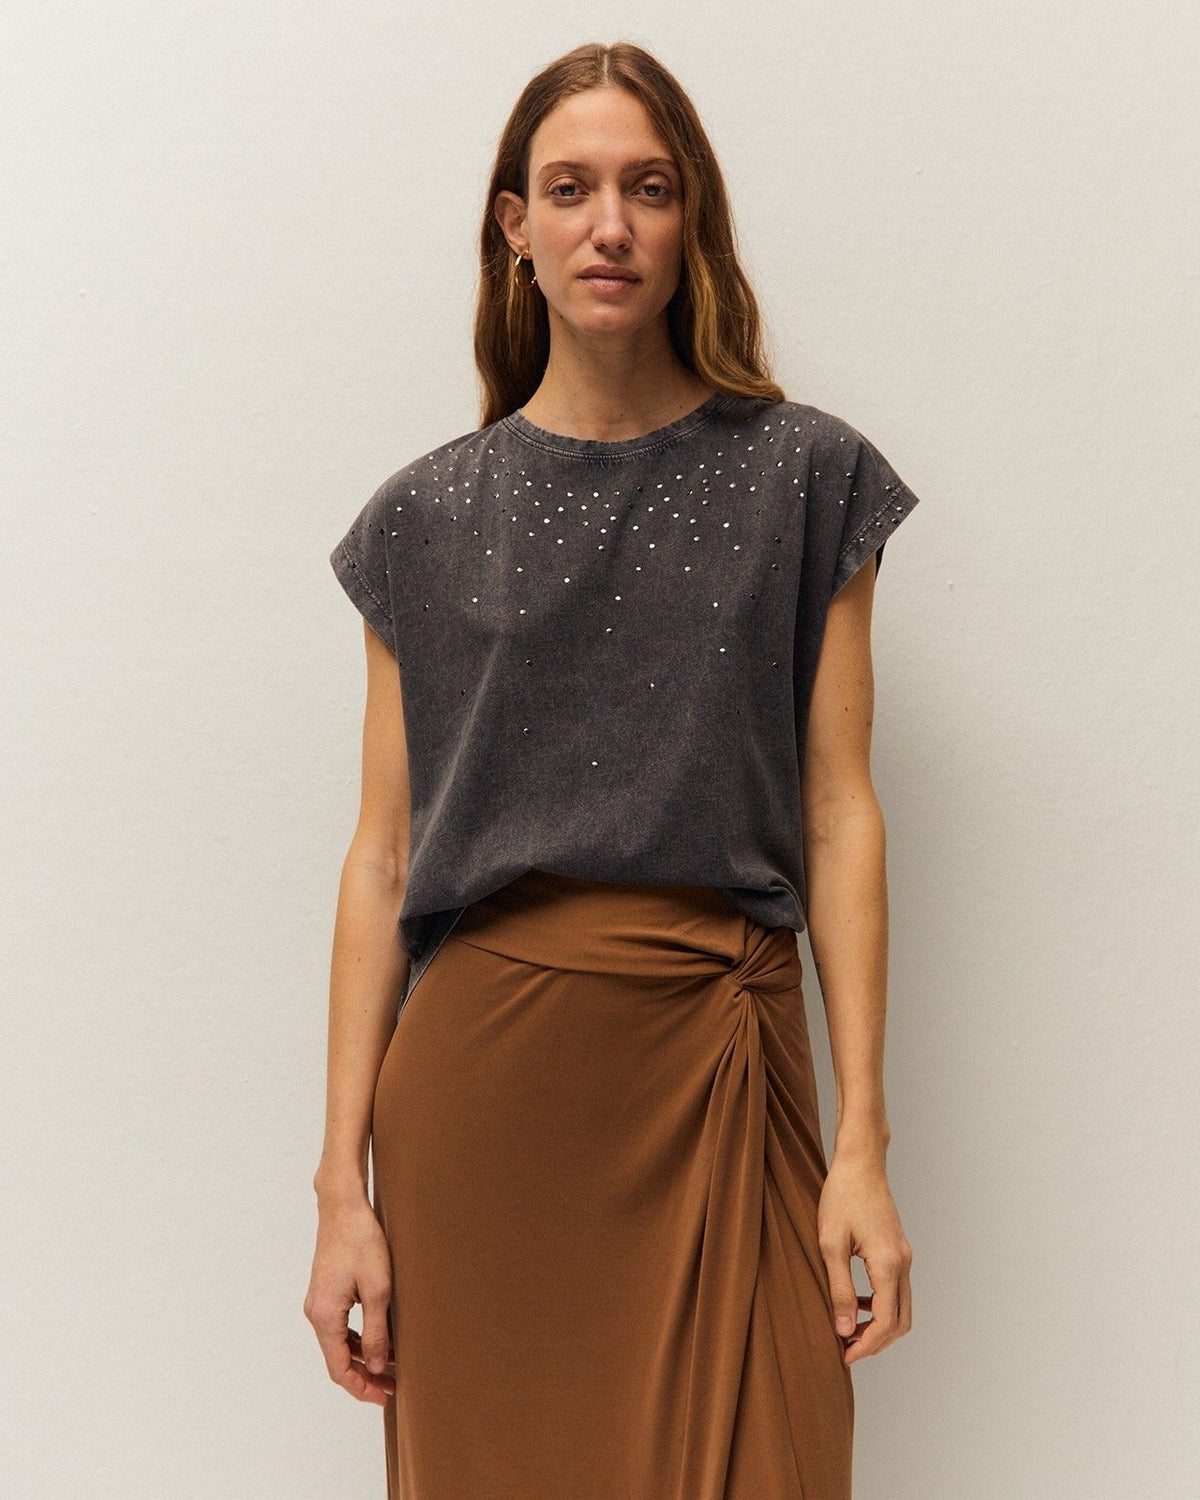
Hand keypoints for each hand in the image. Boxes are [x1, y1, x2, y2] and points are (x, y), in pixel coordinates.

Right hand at [303, 1193, 395, 1405]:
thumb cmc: (361, 1242)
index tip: (384, 1397)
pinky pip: (339, 1326)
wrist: (343, 1206)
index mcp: (325, 1316)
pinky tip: (378, 1340)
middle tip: (392, 1387)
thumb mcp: (378, 1290)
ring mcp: (318, 1301)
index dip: (361, 1388)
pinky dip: (357, 1338)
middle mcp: (315, 1313)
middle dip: (364, 1376)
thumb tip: (377, 1366)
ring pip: (338, 1343)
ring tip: (390, 1367)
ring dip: (362, 1358)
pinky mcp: (325, 1291)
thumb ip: (377, 1332)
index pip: (339, 1369)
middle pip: (337, 1359)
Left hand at [818, 1153, 912, 1365]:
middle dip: (876, 1341)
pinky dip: (880, 1305)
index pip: (885, 1322)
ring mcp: (904, 1256)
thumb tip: (843, 1328)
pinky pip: (896, 1290)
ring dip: (879, 1325)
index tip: (843, 1355)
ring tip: (848, 1330)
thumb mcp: (830, 1245)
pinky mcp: (899, 1250)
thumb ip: (838, 1289)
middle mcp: (903, 1264)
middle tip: (846, 1349)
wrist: (860, 1163)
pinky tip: (854, 1302)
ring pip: (902, 1307)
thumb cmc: (841, 1197)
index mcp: (888, 1265)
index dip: (866, 1345)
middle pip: (901, 1322)